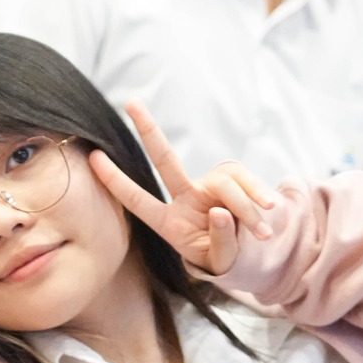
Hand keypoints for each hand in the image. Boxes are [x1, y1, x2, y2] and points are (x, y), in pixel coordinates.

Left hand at [90, 103, 277, 277]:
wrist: (249, 252)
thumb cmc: (224, 259)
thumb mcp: (220, 260)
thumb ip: (221, 240)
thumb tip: (219, 212)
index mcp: (168, 223)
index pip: (137, 200)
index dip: (116, 181)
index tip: (93, 157)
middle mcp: (184, 198)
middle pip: (165, 160)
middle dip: (149, 130)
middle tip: (131, 102)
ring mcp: (207, 185)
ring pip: (226, 185)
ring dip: (247, 208)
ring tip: (263, 232)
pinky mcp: (230, 177)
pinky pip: (245, 179)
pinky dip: (258, 195)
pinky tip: (269, 209)